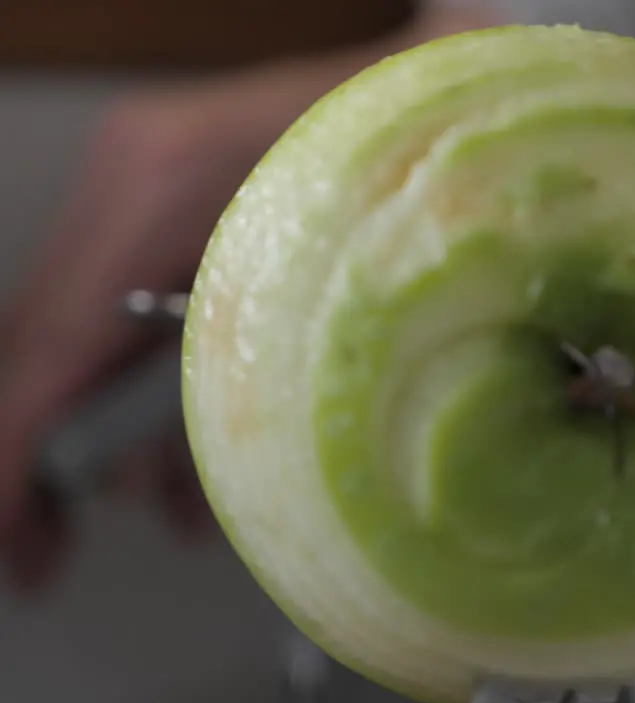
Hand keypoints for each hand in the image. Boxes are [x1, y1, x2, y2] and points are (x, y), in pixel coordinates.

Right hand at [0, 5, 499, 592]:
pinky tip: (175, 454)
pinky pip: (125, 305)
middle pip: (42, 345)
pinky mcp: (175, 201)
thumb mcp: (340, 301)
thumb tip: (181, 486)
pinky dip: (137, 385)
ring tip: (143, 510)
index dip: (18, 463)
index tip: (23, 543)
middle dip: (44, 460)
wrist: (454, 87)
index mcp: (158, 190)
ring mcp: (146, 182)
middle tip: (47, 548)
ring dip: (96, 430)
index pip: (42, 351)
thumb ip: (249, 383)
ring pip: (78, 333)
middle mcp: (131, 177)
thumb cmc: (427, 173)